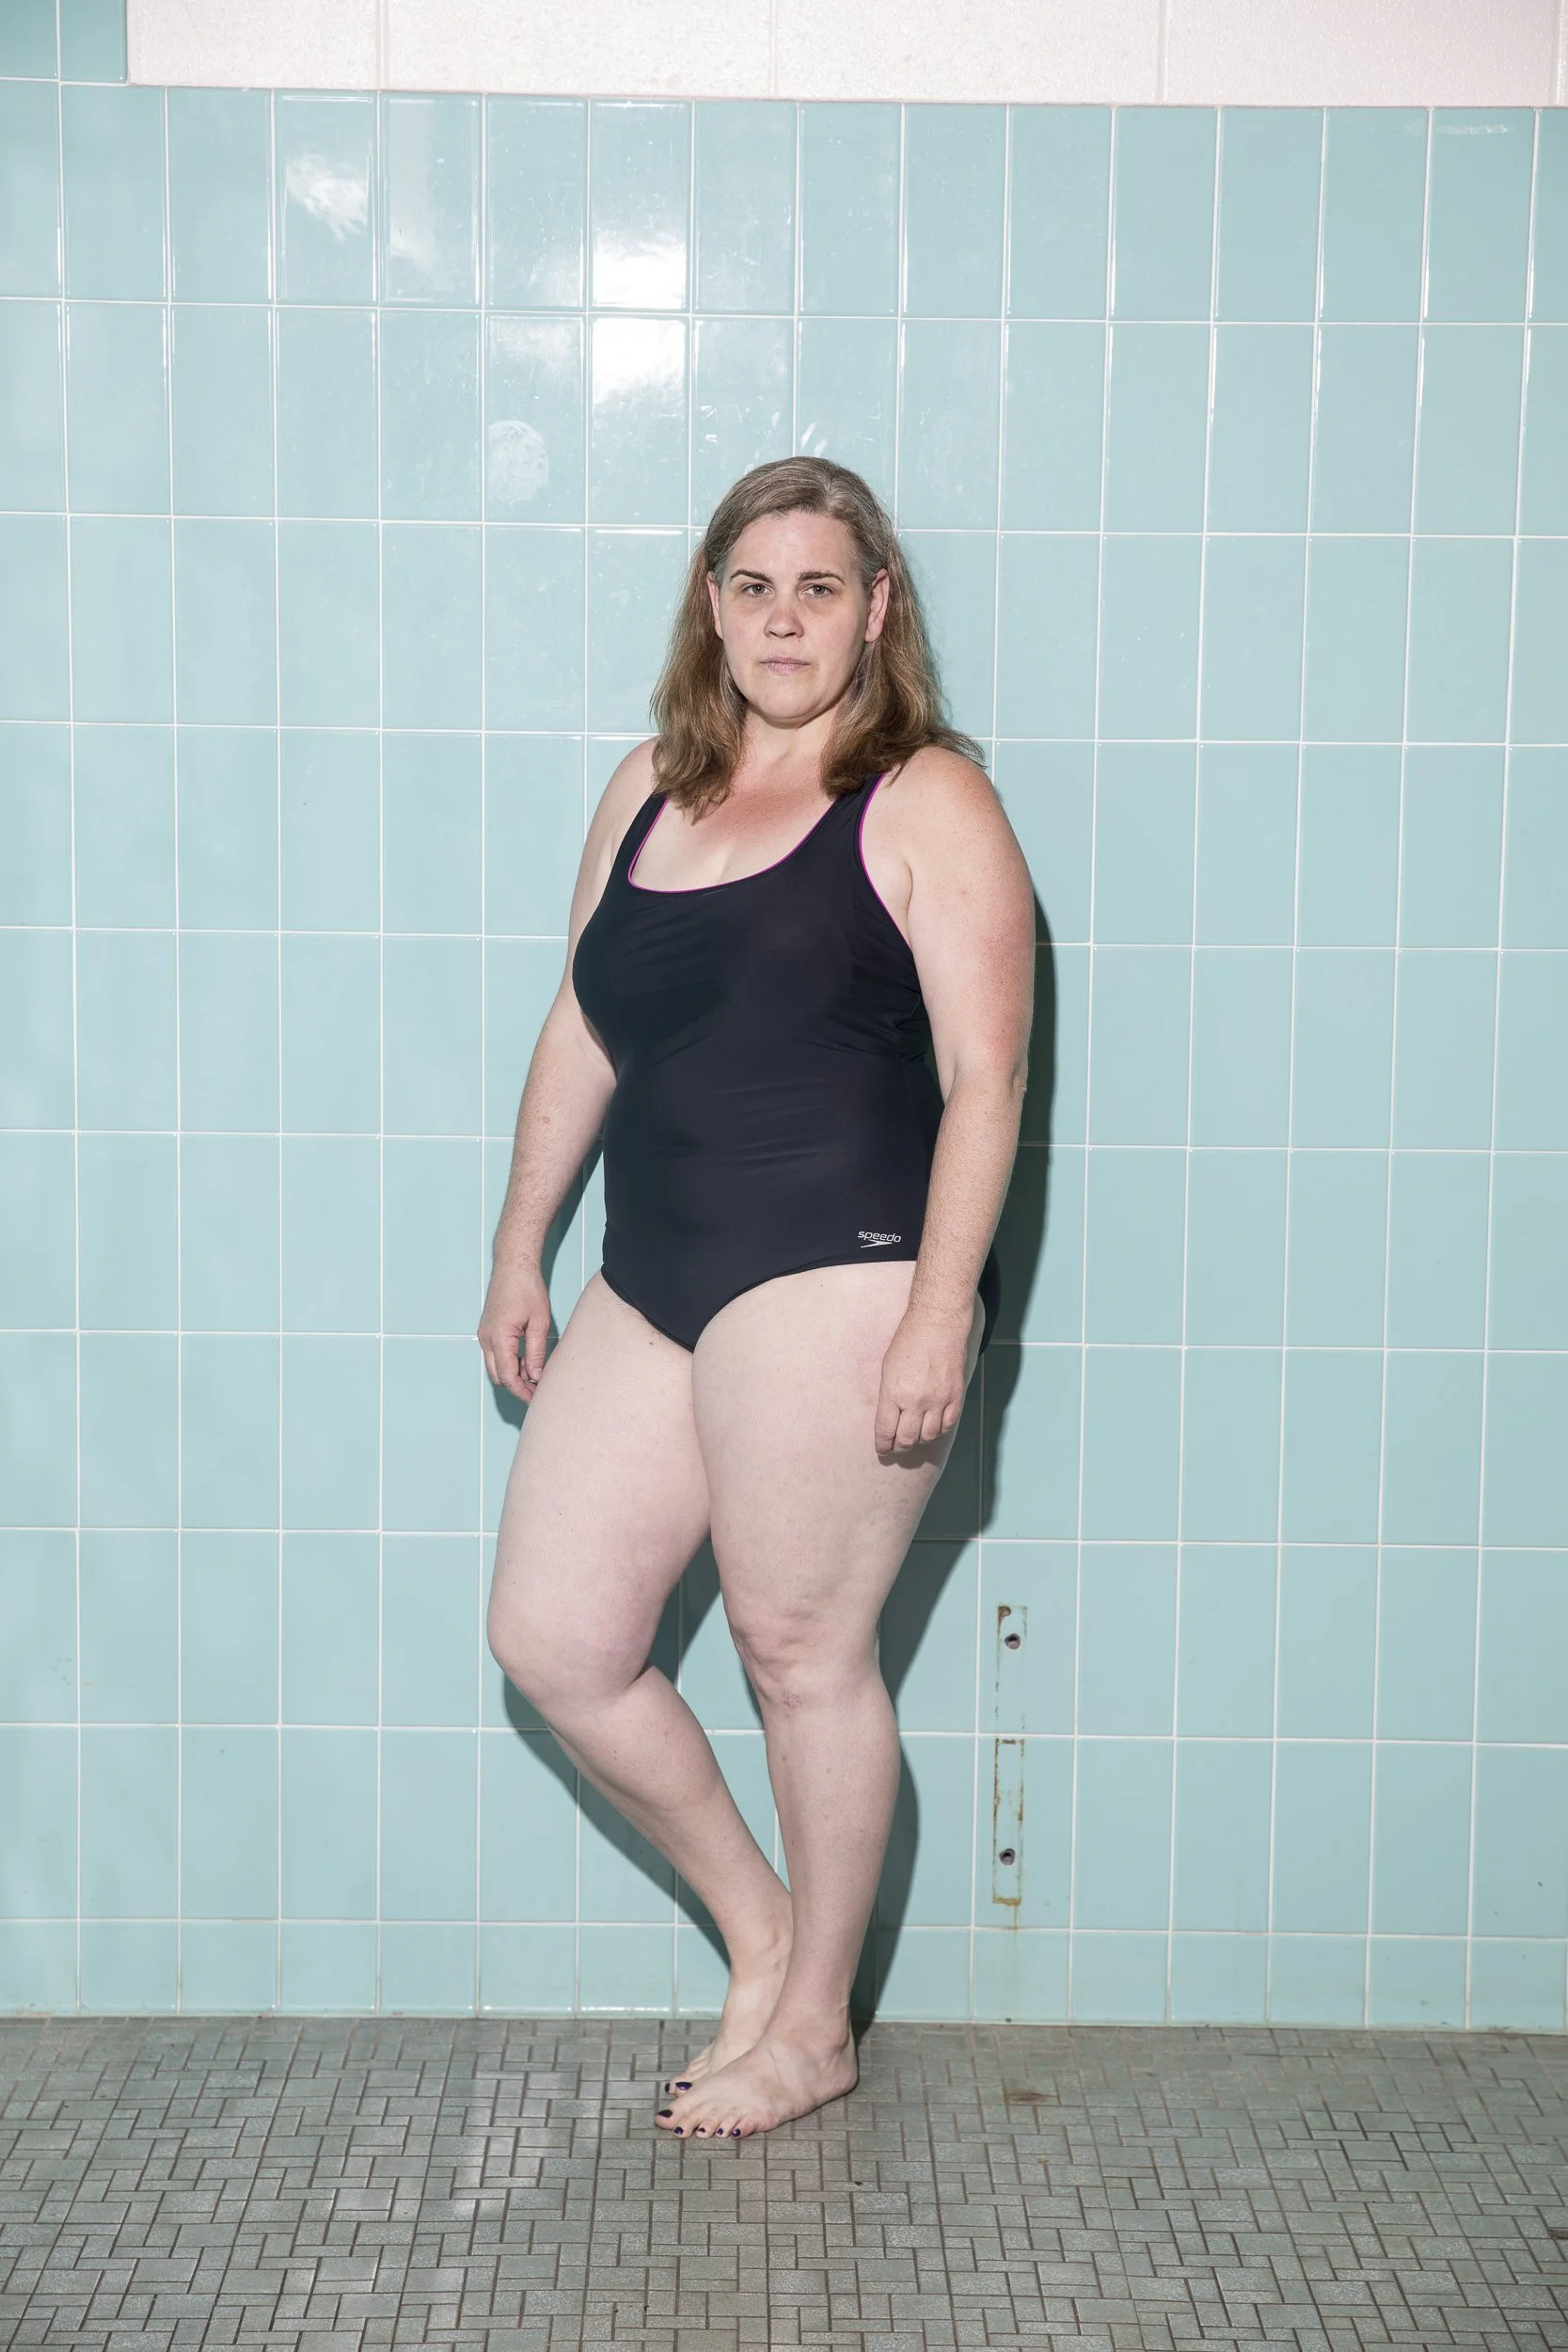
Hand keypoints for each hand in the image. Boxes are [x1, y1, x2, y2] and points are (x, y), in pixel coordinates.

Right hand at [477, 1263, 552, 1402]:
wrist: (513, 1265)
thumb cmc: (527, 1288)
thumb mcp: (539, 1322)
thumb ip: (536, 1352)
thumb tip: (535, 1376)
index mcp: (499, 1338)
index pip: (508, 1377)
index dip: (522, 1391)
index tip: (537, 1399)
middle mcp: (486, 1338)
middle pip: (498, 1376)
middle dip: (517, 1387)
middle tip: (538, 1392)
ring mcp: (484, 1334)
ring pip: (495, 1366)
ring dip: (513, 1375)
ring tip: (535, 1376)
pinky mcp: (487, 1330)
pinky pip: (495, 1354)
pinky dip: (508, 1362)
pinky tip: (526, 1361)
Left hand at [873, 1306, 972, 1455]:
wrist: (938, 1324)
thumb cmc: (909, 1341)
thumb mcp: (888, 1368)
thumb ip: (889, 1396)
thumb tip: (890, 1418)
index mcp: (893, 1392)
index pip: (885, 1431)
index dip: (883, 1445)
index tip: (882, 1449)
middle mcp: (915, 1400)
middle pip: (907, 1439)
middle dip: (899, 1447)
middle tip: (897, 1447)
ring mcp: (937, 1400)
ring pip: (928, 1436)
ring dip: (919, 1439)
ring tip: (915, 1436)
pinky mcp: (955, 1396)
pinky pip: (947, 1425)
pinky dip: (938, 1430)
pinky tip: (932, 1426)